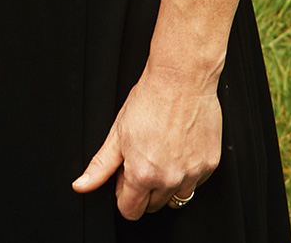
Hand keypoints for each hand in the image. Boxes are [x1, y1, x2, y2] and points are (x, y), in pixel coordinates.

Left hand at [72, 66, 220, 219]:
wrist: (181, 80)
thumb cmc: (149, 101)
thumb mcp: (117, 133)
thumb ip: (100, 166)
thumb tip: (81, 186)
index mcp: (142, 174)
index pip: (130, 210)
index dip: (123, 194)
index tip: (125, 177)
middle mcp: (169, 180)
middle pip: (153, 206)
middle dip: (144, 189)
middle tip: (142, 158)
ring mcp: (192, 175)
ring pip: (176, 198)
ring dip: (166, 184)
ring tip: (161, 153)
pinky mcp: (209, 167)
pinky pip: (195, 183)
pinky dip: (186, 173)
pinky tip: (178, 149)